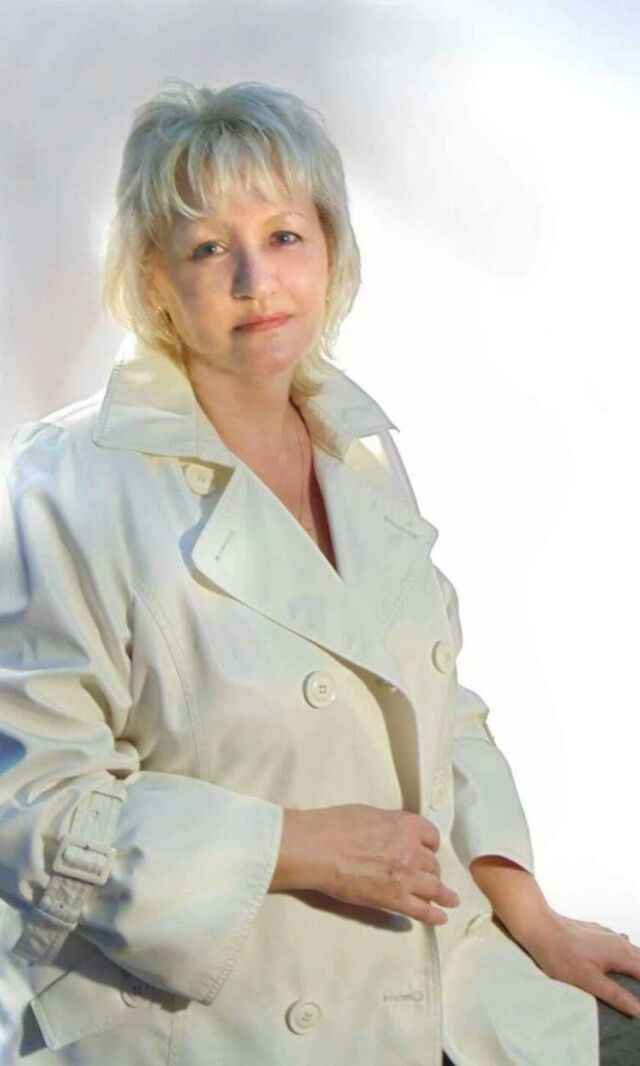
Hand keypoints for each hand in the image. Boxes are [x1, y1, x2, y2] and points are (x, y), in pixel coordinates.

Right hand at [270, 803, 460, 925]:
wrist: (317, 848)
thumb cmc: (335, 825)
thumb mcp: (369, 814)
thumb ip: (389, 826)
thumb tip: (393, 834)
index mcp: (404, 825)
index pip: (431, 836)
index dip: (428, 845)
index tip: (426, 850)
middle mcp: (411, 850)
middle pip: (432, 863)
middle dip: (430, 869)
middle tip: (425, 876)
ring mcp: (405, 876)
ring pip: (433, 886)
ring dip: (441, 893)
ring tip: (450, 900)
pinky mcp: (394, 899)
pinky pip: (421, 910)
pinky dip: (433, 915)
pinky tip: (441, 918)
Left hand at [511, 909, 639, 1017]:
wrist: (539, 926)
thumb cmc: (561, 955)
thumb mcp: (589, 981)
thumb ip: (616, 995)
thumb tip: (639, 1009)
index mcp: (621, 953)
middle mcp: (618, 941)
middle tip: (636, 994)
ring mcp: (607, 934)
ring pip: (632, 951)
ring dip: (636, 965)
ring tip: (632, 982)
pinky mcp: (596, 932)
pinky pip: (620, 944)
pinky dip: (625, 956)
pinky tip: (619, 962)